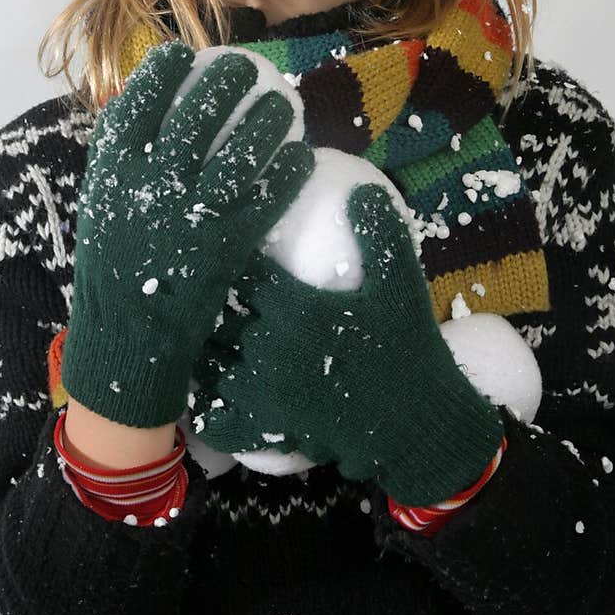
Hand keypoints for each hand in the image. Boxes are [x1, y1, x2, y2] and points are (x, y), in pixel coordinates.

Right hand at [61, 42, 313, 427]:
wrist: (128, 333)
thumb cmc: (113, 263)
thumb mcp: (102, 202)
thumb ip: (120, 157)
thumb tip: (143, 106)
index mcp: (114, 170)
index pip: (140, 101)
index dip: (163, 71)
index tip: (183, 54)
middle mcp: (155, 184)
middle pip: (199, 112)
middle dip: (228, 80)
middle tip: (247, 68)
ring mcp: (194, 212)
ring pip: (242, 150)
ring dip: (269, 119)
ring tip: (284, 103)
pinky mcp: (229, 242)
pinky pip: (268, 196)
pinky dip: (287, 171)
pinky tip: (301, 153)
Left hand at [192, 184, 503, 504]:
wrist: (418, 420)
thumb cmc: (408, 348)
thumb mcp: (400, 283)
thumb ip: (379, 232)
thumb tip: (361, 188)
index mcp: (293, 305)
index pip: (240, 272)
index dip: (227, 260)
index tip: (222, 251)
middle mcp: (269, 345)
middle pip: (216, 315)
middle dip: (207, 302)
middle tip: (201, 292)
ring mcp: (265, 390)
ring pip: (210, 362)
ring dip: (203, 349)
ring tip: (196, 337)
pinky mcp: (269, 426)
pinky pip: (222, 418)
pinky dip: (209, 409)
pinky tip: (206, 398)